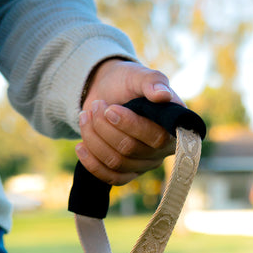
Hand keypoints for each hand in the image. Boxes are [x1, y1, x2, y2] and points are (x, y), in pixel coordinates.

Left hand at [76, 60, 183, 184]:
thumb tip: (163, 95)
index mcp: (171, 127)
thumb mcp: (138, 75)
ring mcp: (143, 164)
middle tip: (96, 106)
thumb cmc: (127, 82)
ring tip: (85, 116)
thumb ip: (153, 81)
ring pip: (116, 162)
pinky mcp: (126, 173)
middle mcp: (161, 150)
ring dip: (94, 138)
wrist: (106, 92)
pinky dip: (92, 163)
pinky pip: (110, 178)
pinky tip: (80, 146)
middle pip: (130, 150)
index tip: (110, 108)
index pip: (155, 137)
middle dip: (105, 127)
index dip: (130, 125)